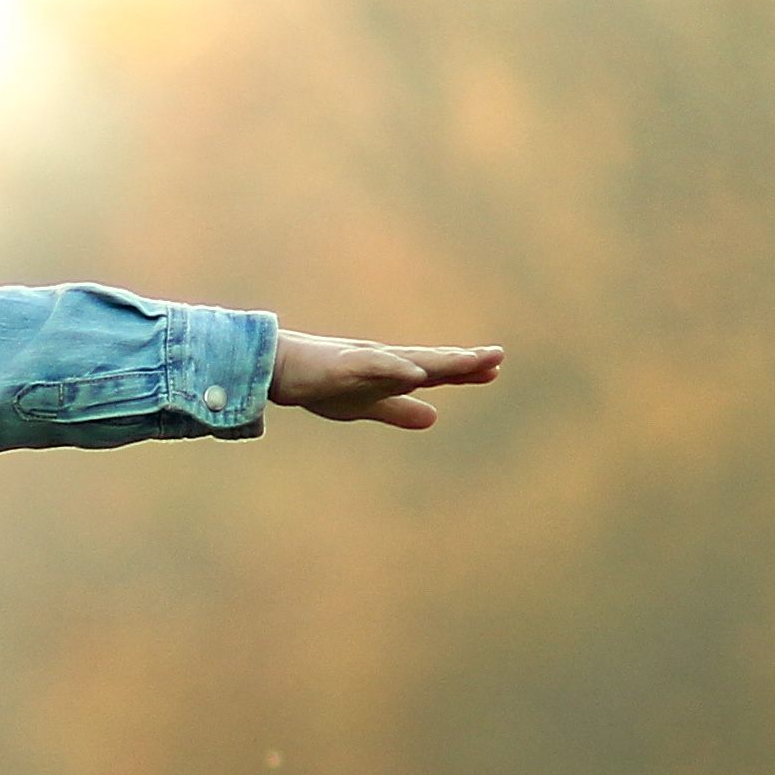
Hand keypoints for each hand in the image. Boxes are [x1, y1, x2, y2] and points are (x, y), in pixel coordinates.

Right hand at [268, 332, 502, 426]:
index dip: (464, 371)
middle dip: (463, 360)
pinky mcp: (344, 364)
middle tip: (496, 356)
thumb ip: (399, 410)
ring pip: (410, 359)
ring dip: (438, 360)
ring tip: (469, 360)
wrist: (278, 369)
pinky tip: (417, 374)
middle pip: (430, 361)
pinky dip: (396, 368)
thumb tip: (434, 417)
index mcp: (391, 373)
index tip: (495, 369)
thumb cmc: (320, 385)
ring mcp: (366, 360)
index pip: (435, 372)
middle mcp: (385, 361)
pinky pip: (374, 366)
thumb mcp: (365, 405)